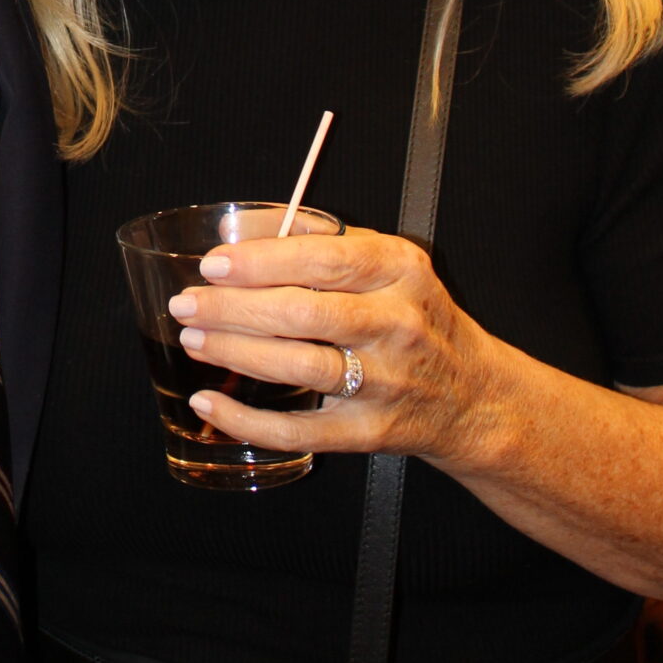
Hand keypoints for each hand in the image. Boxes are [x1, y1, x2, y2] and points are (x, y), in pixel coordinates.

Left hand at [166, 224, 505, 466]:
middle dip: (233, 308)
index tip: (214, 264)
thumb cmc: (418, 320)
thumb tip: (245, 231)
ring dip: (235, 352)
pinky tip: (210, 403)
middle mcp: (397, 325)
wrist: (474, 396)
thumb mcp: (392, 267)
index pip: (322, 261)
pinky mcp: (371, 431)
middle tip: (188, 303)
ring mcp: (386, 382)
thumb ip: (327, 244)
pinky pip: (299, 430)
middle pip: (302, 313)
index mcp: (400, 271)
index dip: (260, 262)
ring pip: (299, 366)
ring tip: (194, 339)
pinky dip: (246, 420)